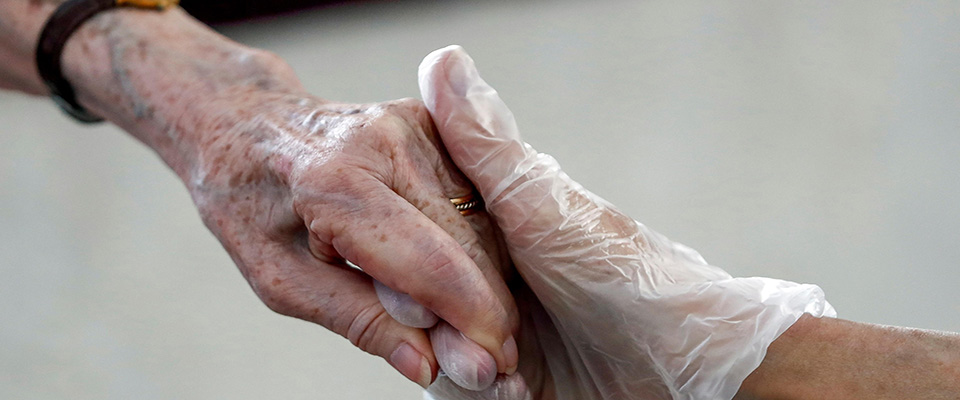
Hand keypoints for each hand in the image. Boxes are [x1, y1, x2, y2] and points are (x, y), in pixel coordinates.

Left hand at [0, 4, 520, 385]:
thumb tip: (427, 364)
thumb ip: (357, 319)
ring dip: (486, 274)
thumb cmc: (251, 206)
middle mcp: (383, 142)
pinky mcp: (429, 119)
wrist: (241, 123)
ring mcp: (412, 123)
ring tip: (465, 315)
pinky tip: (457, 264)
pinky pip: (471, 194)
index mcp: (334, 184)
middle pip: (469, 242)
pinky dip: (473, 238)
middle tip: (492, 357)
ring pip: (481, 218)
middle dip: (489, 306)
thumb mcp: (282, 281)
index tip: (494, 365)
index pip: (431, 263)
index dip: (472, 320)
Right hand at [417, 46, 833, 399]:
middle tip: (484, 348)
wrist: (689, 370)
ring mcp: (499, 327)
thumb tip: (442, 61)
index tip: (420, 289)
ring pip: (436, 347)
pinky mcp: (512, 377)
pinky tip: (516, 393)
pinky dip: (481, 394)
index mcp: (492, 223)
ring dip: (463, 370)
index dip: (408, 262)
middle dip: (440, 330)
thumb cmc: (629, 280)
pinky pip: (463, 386)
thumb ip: (483, 145)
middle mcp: (490, 272)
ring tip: (506, 378)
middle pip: (418, 297)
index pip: (413, 233)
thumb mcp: (542, 209)